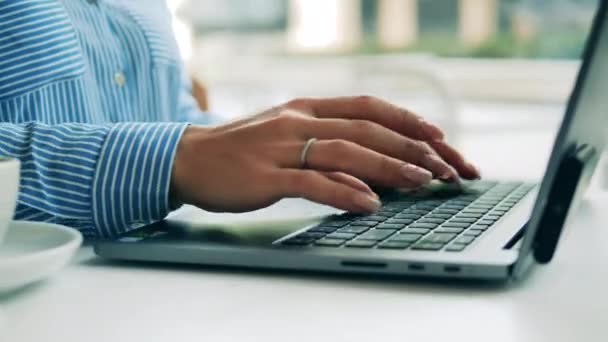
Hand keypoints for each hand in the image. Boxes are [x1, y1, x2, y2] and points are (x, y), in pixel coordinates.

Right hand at [171, 96, 479, 213]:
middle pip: (368, 129)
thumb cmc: (242, 150)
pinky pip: (311, 182)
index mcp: (308, 108)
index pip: (370, 108)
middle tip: (449, 167)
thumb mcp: (286, 132)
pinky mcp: (265, 176)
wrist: (188, 158)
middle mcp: (300, 121)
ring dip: (389, 167)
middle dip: (414, 147)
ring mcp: (282, 147)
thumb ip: (325, 141)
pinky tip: (369, 204)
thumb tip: (369, 164)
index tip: (441, 138)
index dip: (409, 121)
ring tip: (424, 181)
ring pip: (346, 152)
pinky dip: (343, 192)